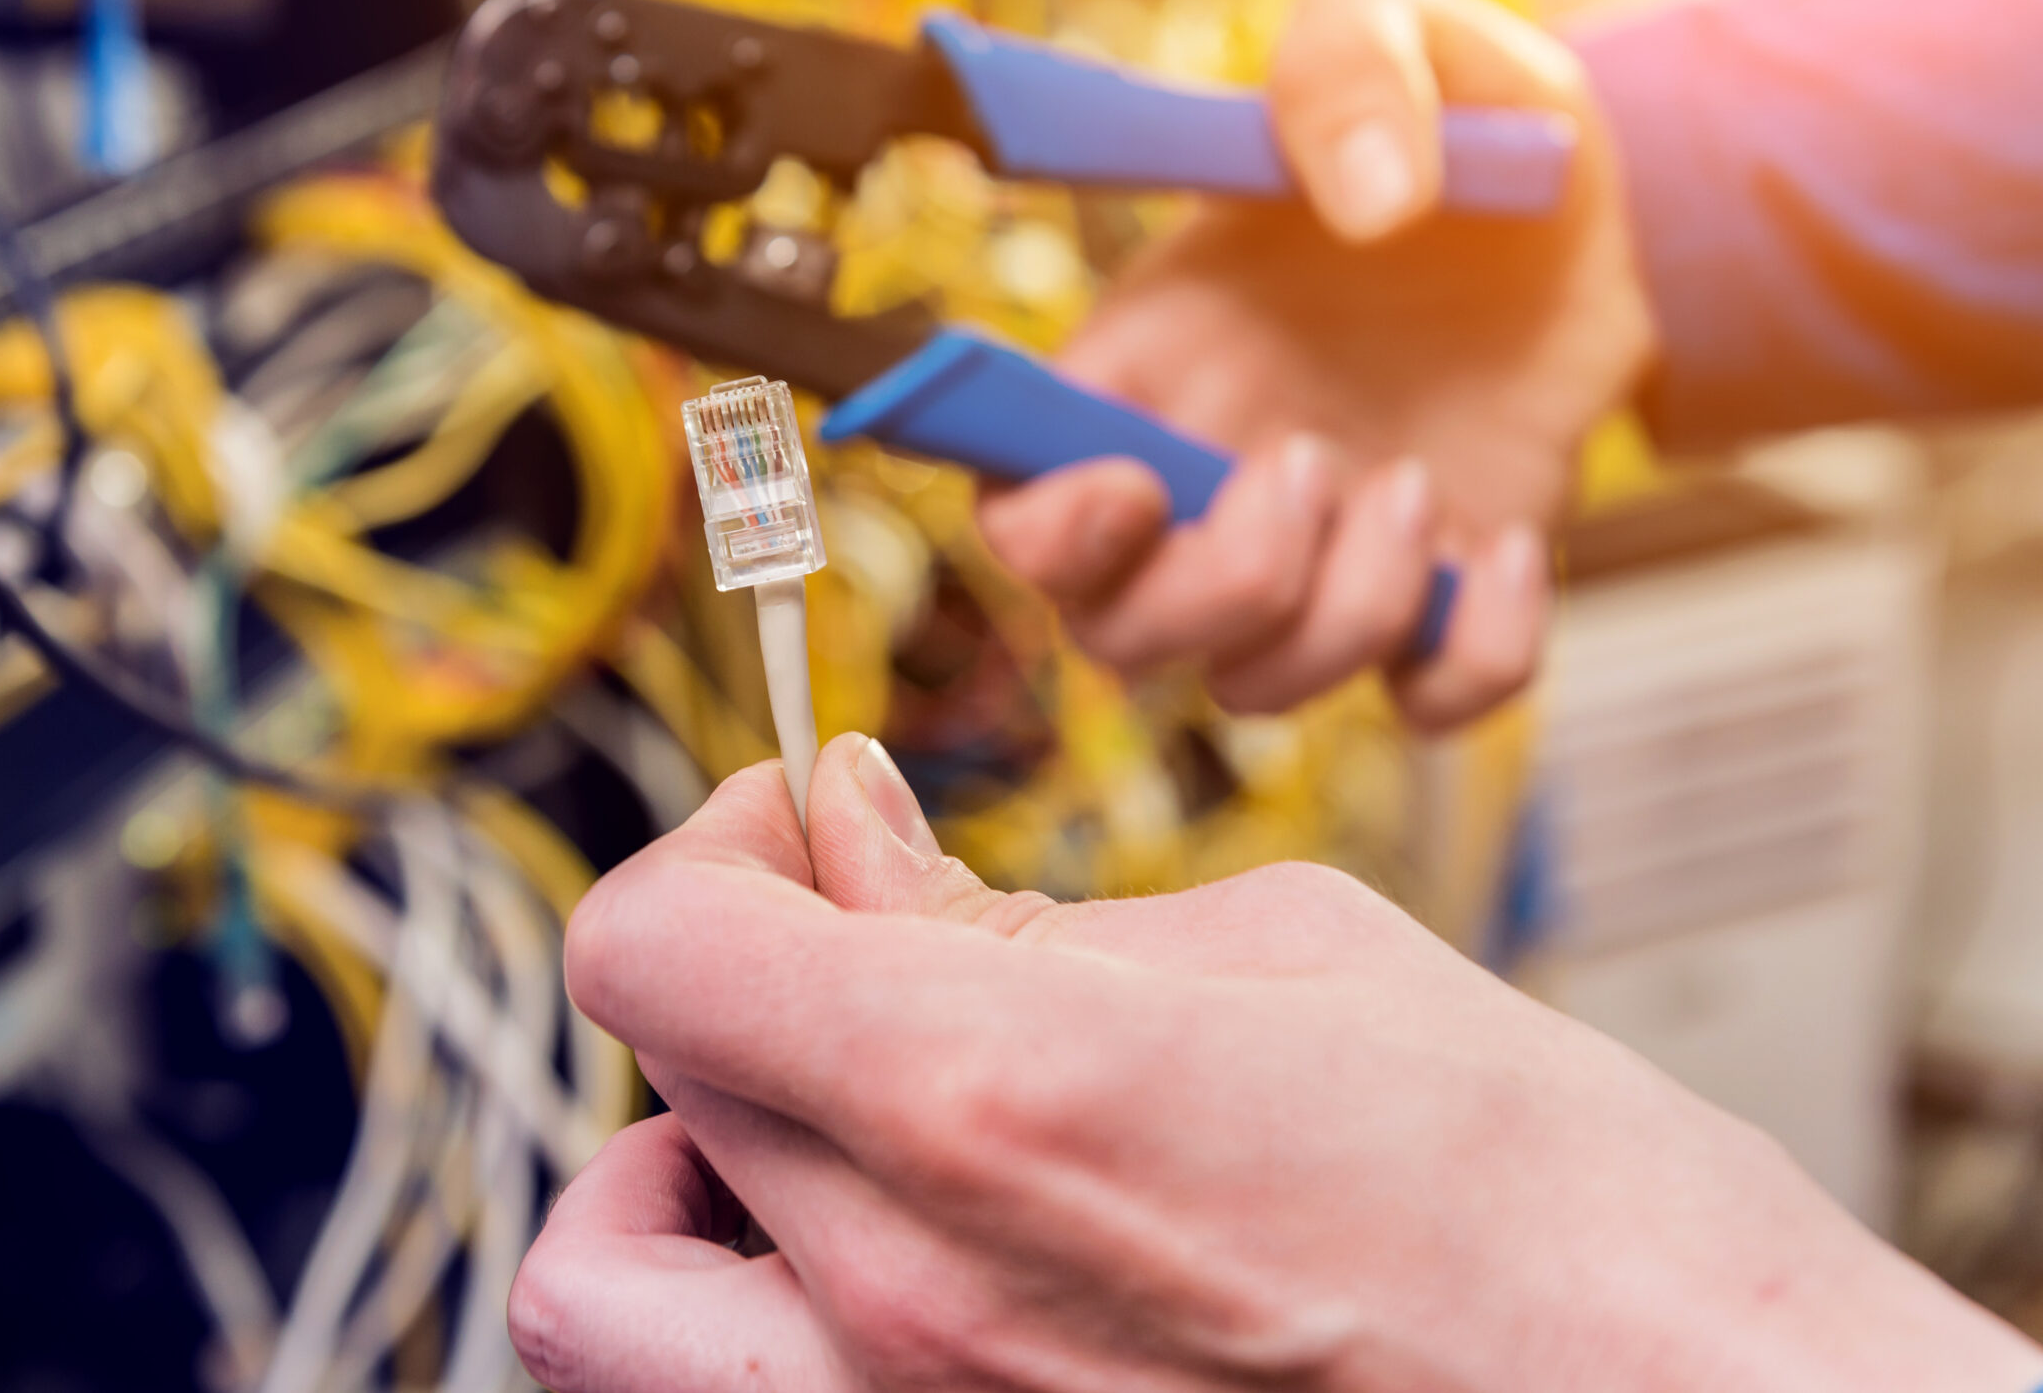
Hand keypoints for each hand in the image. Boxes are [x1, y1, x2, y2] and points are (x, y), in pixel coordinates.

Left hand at [512, 739, 2041, 1392]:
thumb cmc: (1547, 1195)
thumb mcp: (1286, 953)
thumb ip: (1016, 907)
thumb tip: (854, 839)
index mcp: (980, 1093)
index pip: (649, 948)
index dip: (714, 850)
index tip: (817, 824)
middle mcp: (903, 1290)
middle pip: (645, 1092)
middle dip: (732, 975)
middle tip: (854, 939)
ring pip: (615, 1295)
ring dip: (680, 1174)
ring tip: (833, 1117)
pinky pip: (743, 1388)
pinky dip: (756, 1297)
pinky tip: (911, 1232)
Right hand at [977, 0, 1655, 728]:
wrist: (1610, 208)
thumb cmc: (1457, 117)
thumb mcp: (1400, 22)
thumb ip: (1349, 66)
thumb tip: (1365, 205)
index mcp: (1150, 361)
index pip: (1018, 503)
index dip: (1044, 529)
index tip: (1132, 477)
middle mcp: (1207, 481)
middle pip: (1117, 636)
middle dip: (1209, 587)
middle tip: (1309, 462)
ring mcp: (1323, 556)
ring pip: (1258, 687)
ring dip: (1339, 611)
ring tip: (1417, 480)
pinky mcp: (1439, 600)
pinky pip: (1427, 702)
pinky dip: (1469, 652)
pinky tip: (1507, 541)